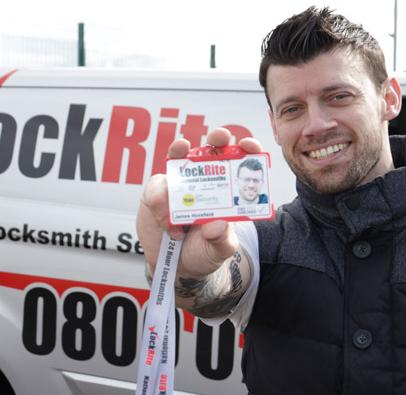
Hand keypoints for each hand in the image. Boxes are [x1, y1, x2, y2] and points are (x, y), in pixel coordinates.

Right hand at [137, 128, 261, 314]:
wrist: (177, 268)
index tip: (249, 146)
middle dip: (217, 138)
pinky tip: (172, 229)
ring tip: (182, 151)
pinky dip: (162, 208)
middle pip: (212, 150)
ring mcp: (179, 184)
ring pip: (179, 158)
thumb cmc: (204, 253)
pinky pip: (157, 190)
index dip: (246, 150)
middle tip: (220, 138)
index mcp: (227, 191)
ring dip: (181, 152)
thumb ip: (221, 239)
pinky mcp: (157, 192)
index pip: (240, 164)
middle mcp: (204, 181)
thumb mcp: (220, 250)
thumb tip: (216, 224)